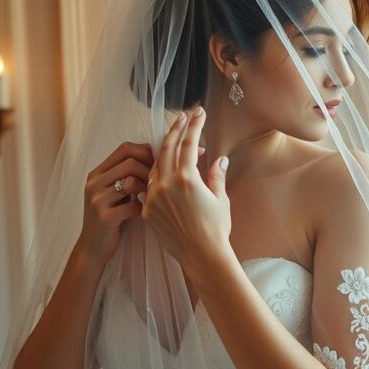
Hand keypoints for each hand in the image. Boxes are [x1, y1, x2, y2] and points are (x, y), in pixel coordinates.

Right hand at [78, 142, 152, 262]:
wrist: (92, 248)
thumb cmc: (111, 216)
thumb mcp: (115, 192)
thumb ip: (127, 175)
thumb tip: (157, 155)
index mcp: (97, 173)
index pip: (125, 148)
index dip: (147, 151)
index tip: (161, 162)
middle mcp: (94, 183)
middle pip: (130, 162)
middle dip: (151, 170)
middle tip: (161, 182)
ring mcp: (97, 200)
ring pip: (131, 182)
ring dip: (148, 188)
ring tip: (152, 197)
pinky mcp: (104, 218)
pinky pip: (133, 205)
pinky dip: (144, 208)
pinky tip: (146, 213)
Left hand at [142, 106, 231, 275]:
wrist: (201, 256)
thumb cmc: (217, 229)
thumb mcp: (220, 199)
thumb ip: (215, 176)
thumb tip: (219, 160)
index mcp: (187, 179)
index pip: (189, 143)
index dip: (194, 125)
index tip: (198, 112)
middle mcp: (167, 185)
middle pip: (168, 148)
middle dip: (176, 129)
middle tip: (183, 116)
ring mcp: (154, 197)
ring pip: (155, 165)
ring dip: (164, 151)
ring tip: (173, 140)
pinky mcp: (147, 209)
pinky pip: (148, 185)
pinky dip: (156, 173)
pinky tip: (162, 169)